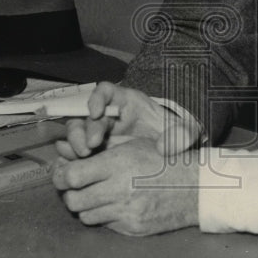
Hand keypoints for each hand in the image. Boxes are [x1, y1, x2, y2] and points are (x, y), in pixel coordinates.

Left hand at [53, 136, 198, 234]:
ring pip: (85, 215)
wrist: (195, 186)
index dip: (62, 176)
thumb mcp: (135, 144)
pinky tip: (114, 206)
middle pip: (73, 199)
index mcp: (119, 162)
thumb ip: (103, 150)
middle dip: (69, 193)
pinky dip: (104, 216)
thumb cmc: (165, 161)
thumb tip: (70, 154)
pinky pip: (104, 225)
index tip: (63, 174)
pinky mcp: (132, 227)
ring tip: (95, 196)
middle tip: (74, 188)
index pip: (72, 176)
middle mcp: (120, 188)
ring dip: (85, 206)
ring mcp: (126, 211)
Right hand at [55, 81, 197, 160]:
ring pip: (78, 132)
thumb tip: (164, 148)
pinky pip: (77, 152)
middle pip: (87, 114)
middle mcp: (110, 116)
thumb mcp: (186, 132)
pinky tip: (74, 167)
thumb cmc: (176, 136)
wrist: (172, 155)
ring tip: (82, 158)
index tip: (96, 112)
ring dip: (74, 143)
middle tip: (89, 147)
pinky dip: (72, 158)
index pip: (106, 91)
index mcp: (128, 102)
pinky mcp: (97, 153)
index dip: (97, 98)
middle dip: (84, 129)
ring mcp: (101, 135)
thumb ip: (182, 136)